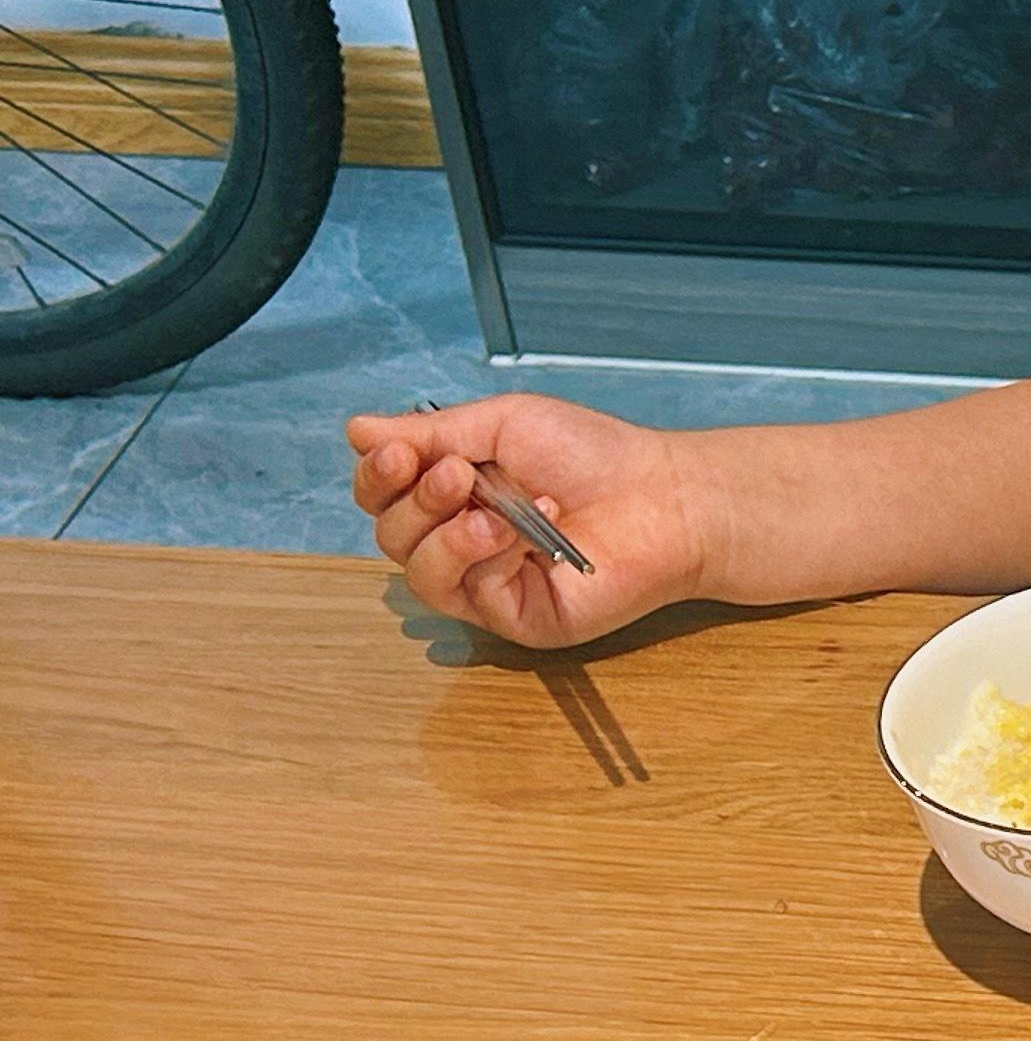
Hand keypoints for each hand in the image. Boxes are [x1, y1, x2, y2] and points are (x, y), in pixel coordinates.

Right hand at [344, 396, 707, 646]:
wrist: (662, 497)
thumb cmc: (594, 456)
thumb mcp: (504, 424)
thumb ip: (431, 433)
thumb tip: (357, 430)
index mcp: (454, 491)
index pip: (382, 494)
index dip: (378, 476)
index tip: (399, 453)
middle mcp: (462, 539)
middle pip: (390, 534)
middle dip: (414, 501)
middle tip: (459, 474)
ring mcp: (487, 582)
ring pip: (418, 571)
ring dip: (444, 533)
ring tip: (495, 509)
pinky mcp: (515, 616)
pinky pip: (466, 594)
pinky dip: (484, 556)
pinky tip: (522, 533)